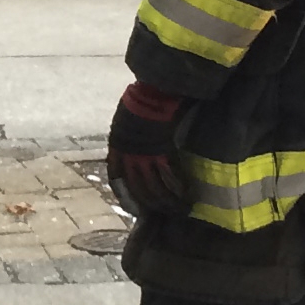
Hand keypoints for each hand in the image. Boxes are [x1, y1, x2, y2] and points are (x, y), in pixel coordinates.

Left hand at [105, 81, 192, 220]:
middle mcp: (129, 156)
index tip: (134, 207)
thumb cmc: (140, 98)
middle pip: (139, 188)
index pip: (117, 179)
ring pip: (156, 187)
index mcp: (117, 147)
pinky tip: (187, 195)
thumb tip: (134, 144)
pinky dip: (179, 188)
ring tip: (180, 209)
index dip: (125, 195)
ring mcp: (146, 155)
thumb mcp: (125, 119)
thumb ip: (128, 135)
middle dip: (151, 204)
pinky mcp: (164, 152)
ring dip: (168, 201)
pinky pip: (171, 176)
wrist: (152, 90)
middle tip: (162, 214)